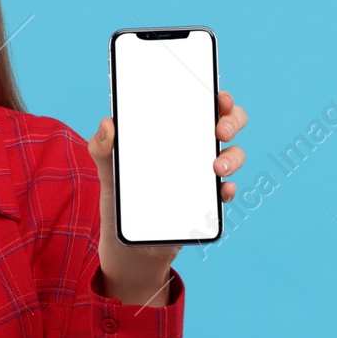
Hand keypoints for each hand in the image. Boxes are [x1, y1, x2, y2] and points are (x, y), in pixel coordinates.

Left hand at [87, 90, 248, 304]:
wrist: (127, 240)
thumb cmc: (121, 194)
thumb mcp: (108, 168)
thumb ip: (102, 147)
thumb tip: (106, 124)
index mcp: (174, 131)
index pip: (201, 105)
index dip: (217, 96)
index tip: (219, 97)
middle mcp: (195, 149)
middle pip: (227, 124)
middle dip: (232, 121)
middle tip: (219, 130)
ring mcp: (204, 175)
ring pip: (234, 156)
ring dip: (233, 157)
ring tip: (217, 167)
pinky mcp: (208, 202)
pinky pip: (226, 192)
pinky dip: (228, 190)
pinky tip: (222, 191)